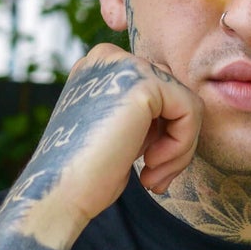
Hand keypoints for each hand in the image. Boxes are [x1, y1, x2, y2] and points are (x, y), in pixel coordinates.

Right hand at [14, 44, 202, 233]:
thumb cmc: (86, 176)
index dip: (162, 136)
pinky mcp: (143, 82)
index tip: (147, 171)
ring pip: (187, 104)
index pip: (157, 92)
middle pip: (174, 95)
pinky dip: (181, 146)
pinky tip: (150, 166)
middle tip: (153, 180)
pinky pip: (191, 111)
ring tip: (152, 178)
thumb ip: (142, 114)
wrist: (59, 192)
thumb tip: (181, 113)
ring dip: (180, 150)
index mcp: (100, 68)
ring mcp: (125, 65)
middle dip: (175, 144)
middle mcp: (110, 57)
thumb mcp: (116, 133)